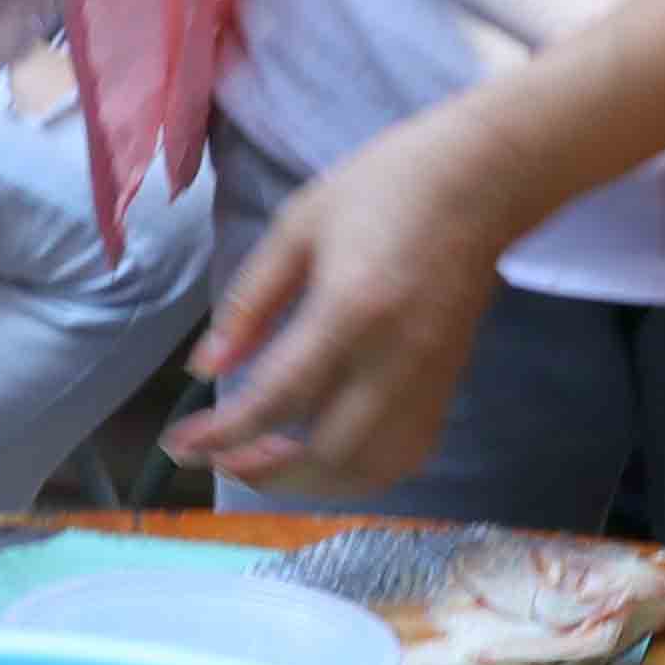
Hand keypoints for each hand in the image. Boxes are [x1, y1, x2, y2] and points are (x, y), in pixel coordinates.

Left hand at [167, 114, 522, 495]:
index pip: (278, 398)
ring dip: (314, 484)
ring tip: (269, 462)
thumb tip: (206, 367)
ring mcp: (429, 379)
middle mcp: (395, 359)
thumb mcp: (299, 225)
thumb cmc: (385, 187)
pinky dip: (360, 472)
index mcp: (350, 310)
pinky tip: (327, 453)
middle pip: (328, 454)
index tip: (181, 447)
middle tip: (223, 457)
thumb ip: (251, 300)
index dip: (222, 434)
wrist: (483, 180)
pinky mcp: (449, 384)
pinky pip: (405, 455)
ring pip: (372, 469)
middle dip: (265, 473)